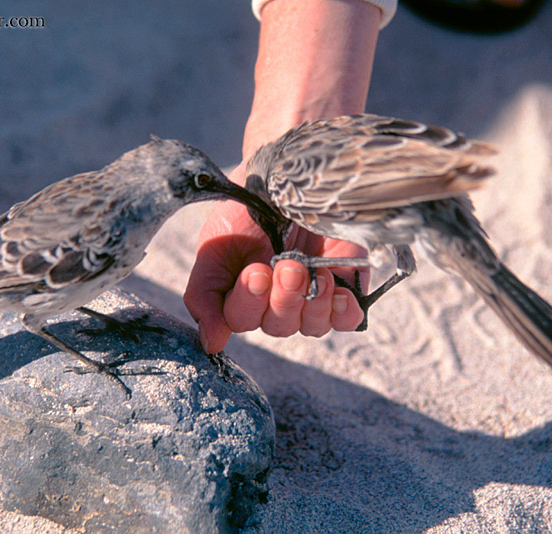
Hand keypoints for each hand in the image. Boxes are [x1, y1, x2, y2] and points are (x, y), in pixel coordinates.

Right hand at [184, 166, 369, 352]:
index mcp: (242, 296)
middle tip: (288, 265)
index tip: (255, 269)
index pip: (241, 319)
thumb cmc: (246, 208)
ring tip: (312, 270)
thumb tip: (212, 343)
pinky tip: (337, 291)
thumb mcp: (215, 245)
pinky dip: (344, 311)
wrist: (286, 172)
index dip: (249, 301)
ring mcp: (311, 298)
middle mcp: (276, 303)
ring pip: (311, 327)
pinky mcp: (345, 288)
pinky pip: (347, 320)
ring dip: (311, 302)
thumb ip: (204, 294)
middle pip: (278, 327)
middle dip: (282, 297)